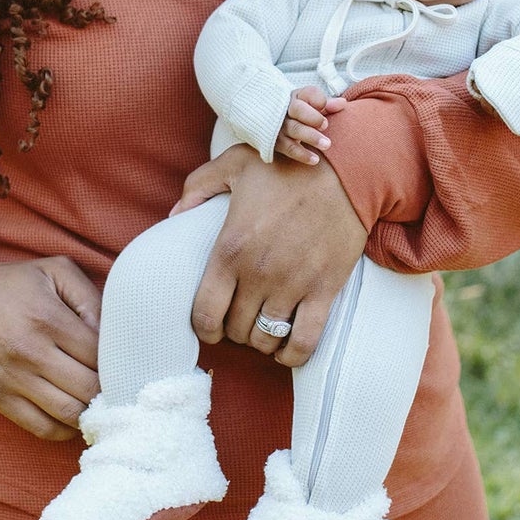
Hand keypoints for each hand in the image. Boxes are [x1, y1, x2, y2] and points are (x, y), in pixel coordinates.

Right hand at [0, 257, 100, 440]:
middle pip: (89, 388)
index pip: (100, 355)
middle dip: (108, 388)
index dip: (118, 361)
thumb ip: (91, 296)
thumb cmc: (13, 284)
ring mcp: (13, 379)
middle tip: (114, 383)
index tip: (121, 360)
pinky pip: (41, 428)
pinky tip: (73, 414)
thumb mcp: (55, 271)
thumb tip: (114, 333)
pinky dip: (64, 429)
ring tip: (97, 400)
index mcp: (48, 318)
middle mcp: (31, 352)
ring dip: (90, 411)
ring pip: (69, 413)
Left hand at [172, 144, 368, 367]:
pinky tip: (287, 348)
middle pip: (235, 330)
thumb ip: (197, 187)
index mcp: (231, 248)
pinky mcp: (325, 290)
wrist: (347, 168)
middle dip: (233, 331)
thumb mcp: (234, 164)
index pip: (205, 313)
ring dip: (261, 341)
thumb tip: (173, 216)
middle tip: (240, 319)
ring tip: (262, 327)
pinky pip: (305, 341)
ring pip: (266, 339)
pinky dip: (293, 354)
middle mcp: (259, 273)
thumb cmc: (287, 165)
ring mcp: (293, 285)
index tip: (211, 324)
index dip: (204, 328)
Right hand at [273, 84, 347, 165]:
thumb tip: (343, 103)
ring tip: (327, 145)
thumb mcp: (312, 107)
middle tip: (326, 126)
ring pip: (295, 129)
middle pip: (298, 110)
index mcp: (298, 97)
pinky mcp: (276, 141)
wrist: (274, 126)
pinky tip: (315, 159)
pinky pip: (289, 148)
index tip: (324, 107)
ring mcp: (279, 126)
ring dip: (311, 137)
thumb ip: (328, 106)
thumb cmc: (301, 115)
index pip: (308, 93)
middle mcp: (286, 109)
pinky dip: (302, 154)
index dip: (317, 100)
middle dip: (313, 118)